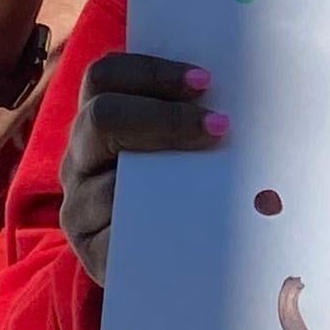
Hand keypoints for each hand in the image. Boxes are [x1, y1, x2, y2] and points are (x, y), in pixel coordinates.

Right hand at [58, 52, 223, 282]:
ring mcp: (79, 205)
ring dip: (166, 175)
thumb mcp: (181, 143)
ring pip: (109, 181)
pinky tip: (195, 225)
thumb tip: (250, 88)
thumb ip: (197, 113)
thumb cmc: (183, 186)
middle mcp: (81, 157)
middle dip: (165, 117)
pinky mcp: (91, 250)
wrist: (170, 257)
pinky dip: (156, 224)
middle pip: (101, 117)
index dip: (152, 72)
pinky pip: (117, 232)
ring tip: (219, 181)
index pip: (106, 76)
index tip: (205, 81)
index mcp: (99, 118)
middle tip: (220, 125)